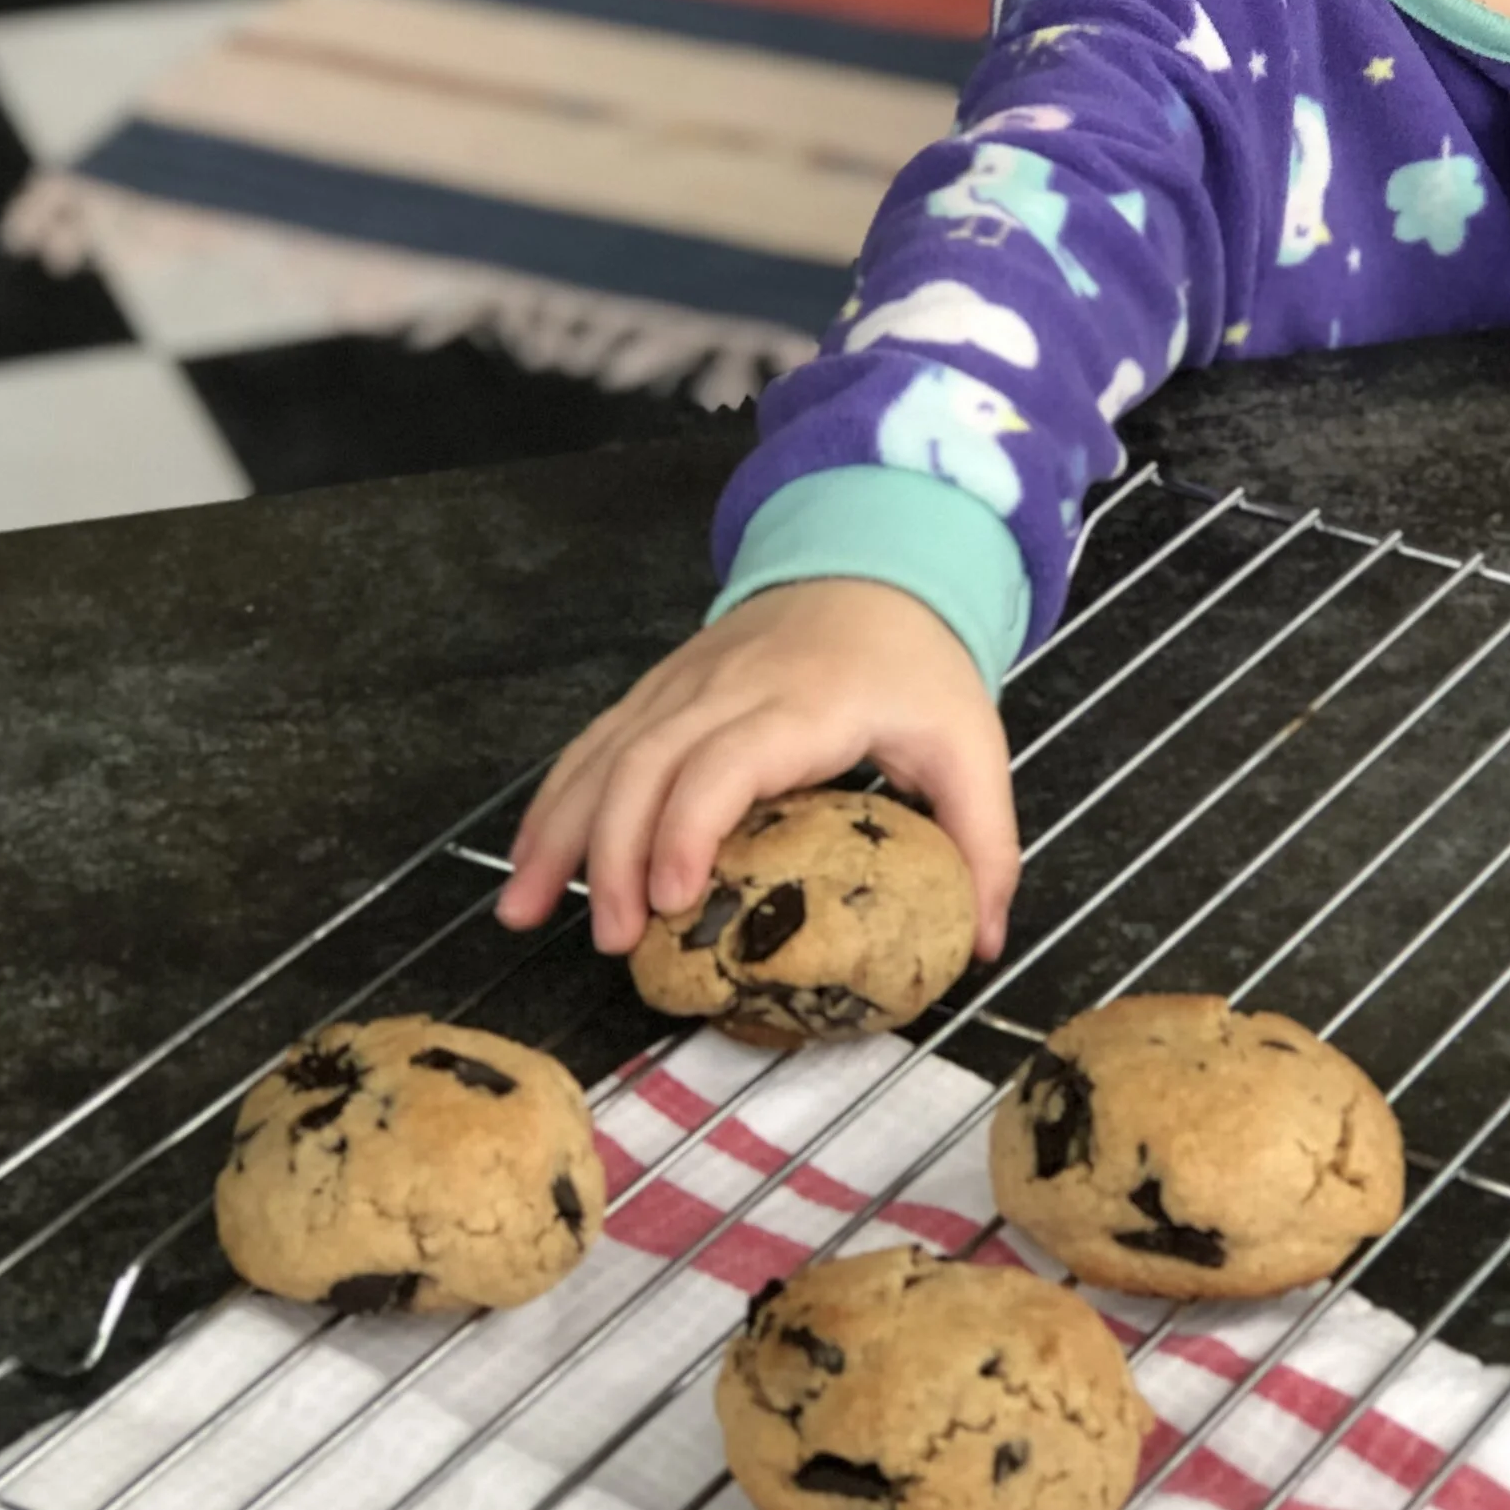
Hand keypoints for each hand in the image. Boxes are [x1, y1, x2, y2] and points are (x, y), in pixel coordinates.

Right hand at [495, 580, 1018, 961]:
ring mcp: (681, 684)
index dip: (690, 825)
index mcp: (806, 703)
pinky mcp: (657, 691)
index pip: (727, 760)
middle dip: (613, 852)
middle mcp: (727, 687)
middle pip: (646, 763)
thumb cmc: (917, 667)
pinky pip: (592, 745)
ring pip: (602, 752)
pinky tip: (529, 863)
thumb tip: (981, 944)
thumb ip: (984, 844)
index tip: (674, 898)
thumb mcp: (973, 747)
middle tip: (616, 940)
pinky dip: (552, 801)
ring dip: (557, 831)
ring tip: (526, 910)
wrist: (871, 565)